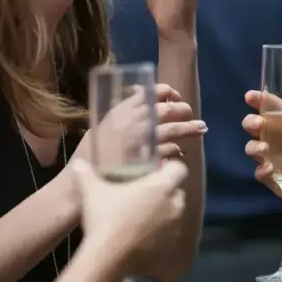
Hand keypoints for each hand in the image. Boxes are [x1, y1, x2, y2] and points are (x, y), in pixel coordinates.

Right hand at [70, 159, 186, 259]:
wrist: (107, 259)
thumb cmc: (104, 217)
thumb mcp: (92, 192)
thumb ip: (86, 174)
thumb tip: (78, 163)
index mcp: (161, 187)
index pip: (179, 169)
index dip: (170, 168)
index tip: (156, 171)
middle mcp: (174, 206)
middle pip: (177, 192)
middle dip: (166, 193)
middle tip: (145, 195)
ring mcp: (175, 230)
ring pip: (175, 216)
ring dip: (164, 214)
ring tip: (142, 218)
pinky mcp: (169, 249)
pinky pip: (169, 238)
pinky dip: (160, 236)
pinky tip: (142, 239)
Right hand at [73, 83, 205, 163]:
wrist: (80, 190)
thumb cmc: (87, 160)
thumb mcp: (97, 130)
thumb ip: (116, 116)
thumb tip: (134, 101)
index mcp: (118, 112)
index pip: (148, 92)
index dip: (165, 91)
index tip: (173, 96)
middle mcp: (132, 123)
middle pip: (166, 110)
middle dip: (181, 109)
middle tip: (189, 112)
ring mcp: (143, 143)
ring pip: (173, 130)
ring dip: (189, 128)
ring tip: (201, 128)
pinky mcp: (151, 164)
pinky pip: (170, 153)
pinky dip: (176, 151)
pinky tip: (179, 153)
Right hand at [242, 90, 281, 211]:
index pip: (272, 109)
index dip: (260, 100)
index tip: (250, 96)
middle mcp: (275, 138)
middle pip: (255, 125)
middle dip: (251, 122)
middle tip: (258, 124)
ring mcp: (269, 157)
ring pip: (251, 146)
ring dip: (254, 146)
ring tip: (265, 150)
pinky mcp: (268, 175)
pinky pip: (258, 171)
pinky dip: (262, 170)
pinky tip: (270, 170)